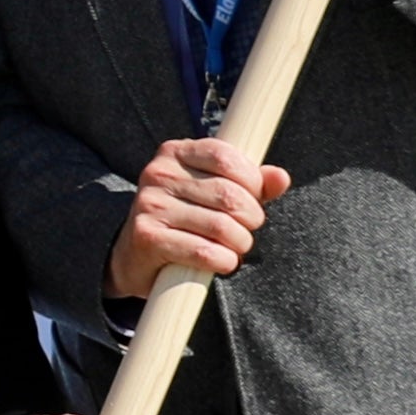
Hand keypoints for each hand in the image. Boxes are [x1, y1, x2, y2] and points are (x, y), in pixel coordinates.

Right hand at [107, 136, 283, 300]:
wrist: (135, 255)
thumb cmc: (184, 218)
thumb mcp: (214, 192)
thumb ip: (250, 183)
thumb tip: (280, 177)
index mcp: (175, 153)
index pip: (226, 157)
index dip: (252, 182)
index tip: (253, 199)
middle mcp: (158, 174)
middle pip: (229, 195)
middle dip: (250, 218)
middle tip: (246, 228)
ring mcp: (150, 205)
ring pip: (221, 226)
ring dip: (240, 243)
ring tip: (234, 246)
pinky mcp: (147, 237)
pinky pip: (204, 251)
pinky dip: (224, 261)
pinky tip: (221, 261)